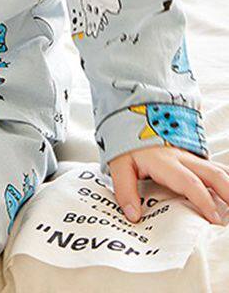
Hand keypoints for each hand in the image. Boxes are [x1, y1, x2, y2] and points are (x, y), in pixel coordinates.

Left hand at [109, 144, 228, 224]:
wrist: (132, 120)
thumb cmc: (128, 145)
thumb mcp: (119, 165)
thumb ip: (125, 189)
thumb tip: (134, 215)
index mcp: (165, 162)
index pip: (189, 182)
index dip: (203, 200)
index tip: (213, 218)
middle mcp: (183, 158)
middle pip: (213, 174)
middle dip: (227, 193)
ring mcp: (191, 157)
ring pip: (218, 169)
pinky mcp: (195, 158)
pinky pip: (216, 167)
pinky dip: (226, 179)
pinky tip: (228, 192)